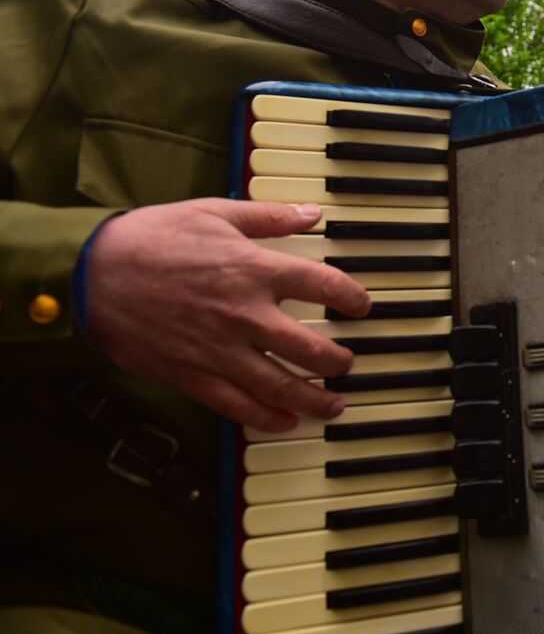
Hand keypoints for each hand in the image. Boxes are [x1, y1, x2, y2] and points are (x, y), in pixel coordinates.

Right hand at [87, 198, 370, 432]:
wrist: (91, 274)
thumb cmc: (151, 238)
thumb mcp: (213, 213)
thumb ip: (268, 217)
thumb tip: (312, 213)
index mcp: (254, 270)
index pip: (323, 286)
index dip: (352, 297)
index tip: (362, 306)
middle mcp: (245, 315)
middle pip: (311, 348)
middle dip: (338, 361)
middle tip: (348, 364)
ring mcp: (220, 350)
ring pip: (280, 385)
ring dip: (314, 399)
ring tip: (334, 404)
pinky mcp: (193, 375)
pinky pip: (238, 405)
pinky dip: (266, 417)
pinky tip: (285, 420)